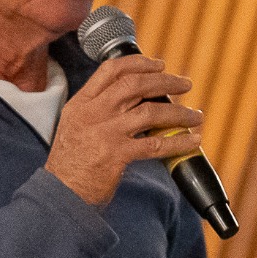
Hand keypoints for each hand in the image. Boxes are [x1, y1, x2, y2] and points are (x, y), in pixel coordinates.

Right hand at [44, 54, 206, 206]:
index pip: (111, 70)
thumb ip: (99, 110)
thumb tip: (137, 100)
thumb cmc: (71, 163)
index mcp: (81, 103)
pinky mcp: (116, 156)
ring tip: (195, 116)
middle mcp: (92, 114)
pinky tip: (192, 140)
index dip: (139, 63)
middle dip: (166, 81)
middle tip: (185, 84)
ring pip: (150, 111)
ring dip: (179, 112)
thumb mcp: (76, 126)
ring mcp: (104, 134)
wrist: (60, 194)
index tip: (159, 64)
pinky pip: (155, 144)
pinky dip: (178, 141)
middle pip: (135, 85)